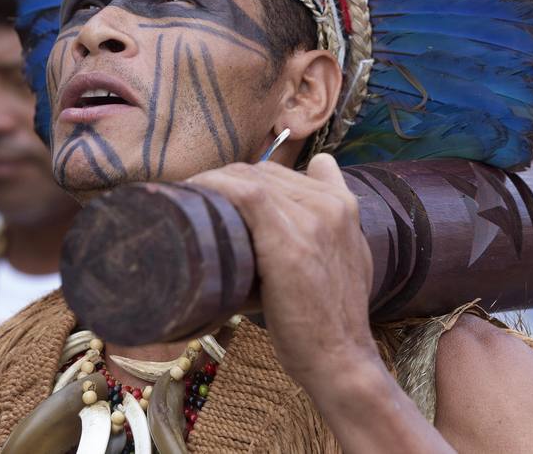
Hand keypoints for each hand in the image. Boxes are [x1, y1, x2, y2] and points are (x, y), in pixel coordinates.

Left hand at [186, 153, 375, 386]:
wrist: (341, 360)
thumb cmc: (329, 321)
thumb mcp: (340, 264)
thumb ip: (323, 235)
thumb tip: (276, 227)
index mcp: (344, 205)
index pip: (284, 172)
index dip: (249, 180)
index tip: (225, 199)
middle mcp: (331, 204)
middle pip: (263, 172)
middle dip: (226, 183)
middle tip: (197, 205)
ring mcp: (312, 219)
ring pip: (250, 178)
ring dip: (213, 185)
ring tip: (188, 205)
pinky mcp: (288, 240)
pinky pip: (245, 194)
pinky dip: (215, 189)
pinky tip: (193, 197)